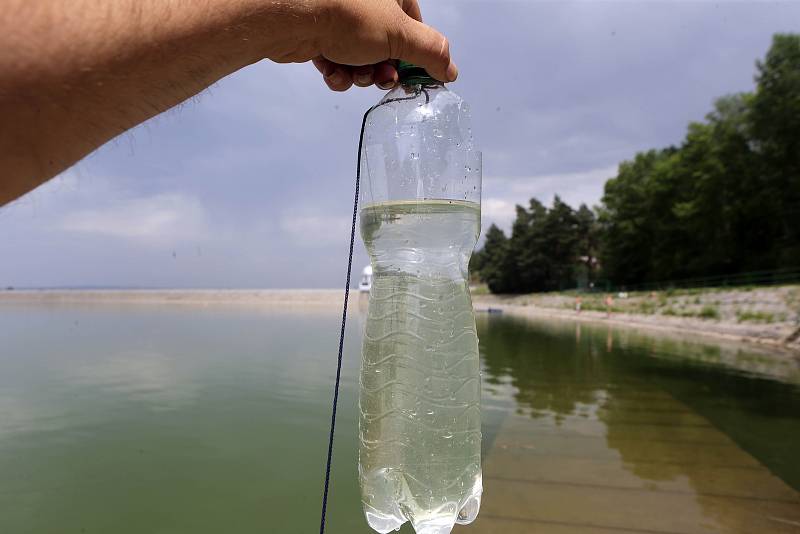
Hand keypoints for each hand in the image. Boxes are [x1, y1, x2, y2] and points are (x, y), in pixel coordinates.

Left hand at [310, 0, 456, 90]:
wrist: (292, 18)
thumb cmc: (347, 16)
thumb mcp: (400, 35)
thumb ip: (430, 52)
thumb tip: (450, 70)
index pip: (415, 28)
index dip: (415, 56)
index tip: (412, 77)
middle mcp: (368, 5)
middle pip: (388, 49)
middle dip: (384, 70)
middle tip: (380, 77)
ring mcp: (343, 21)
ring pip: (362, 60)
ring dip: (360, 75)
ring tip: (352, 72)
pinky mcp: (320, 36)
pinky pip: (338, 62)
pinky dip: (338, 73)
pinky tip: (333, 71)